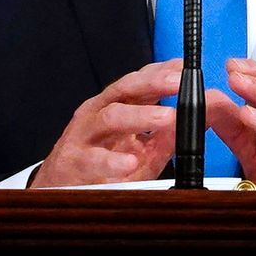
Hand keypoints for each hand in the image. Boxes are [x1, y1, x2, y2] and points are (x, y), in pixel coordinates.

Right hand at [28, 59, 179, 187]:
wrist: (58, 187)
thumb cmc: (98, 164)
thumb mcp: (138, 150)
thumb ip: (165, 137)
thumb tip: (197, 122)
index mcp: (114, 106)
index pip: (140, 81)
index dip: (162, 72)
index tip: (186, 68)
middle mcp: (98, 113)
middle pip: (125, 89)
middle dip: (154, 83)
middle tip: (179, 83)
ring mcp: (83, 134)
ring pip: (110, 116)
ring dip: (140, 116)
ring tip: (166, 118)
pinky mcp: (73, 161)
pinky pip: (93, 158)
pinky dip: (112, 161)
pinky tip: (128, 162)